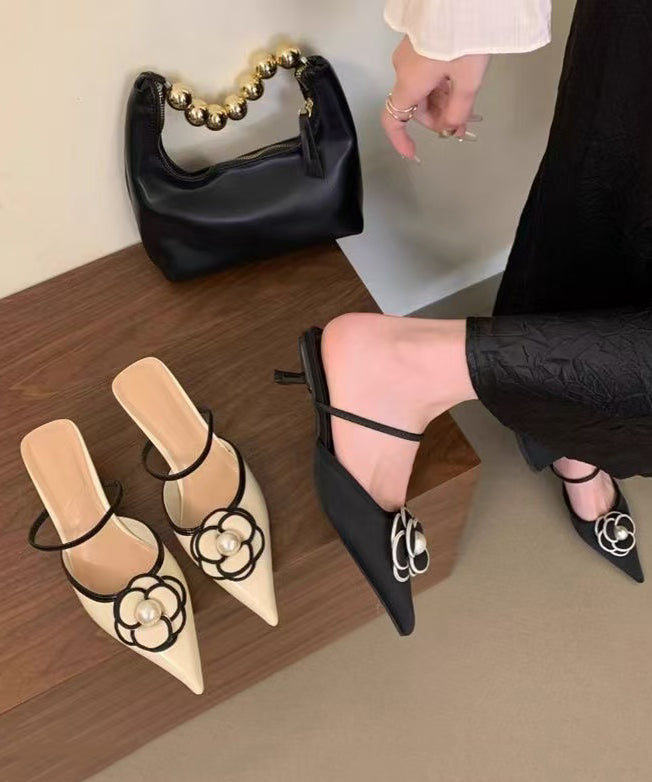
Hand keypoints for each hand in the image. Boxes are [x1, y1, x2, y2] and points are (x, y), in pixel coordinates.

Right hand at [382, 36, 489, 158]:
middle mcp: (404, 70)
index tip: (413, 152)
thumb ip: (458, 110)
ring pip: (422, 90)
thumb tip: (451, 127)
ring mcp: (410, 55)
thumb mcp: (467, 80)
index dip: (400, 141)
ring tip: (467, 107)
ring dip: (442, 102)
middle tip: (461, 125)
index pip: (393, 120)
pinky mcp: (420, 43)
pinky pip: (426, 73)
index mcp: (410, 82)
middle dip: (437, 119)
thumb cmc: (463, 37)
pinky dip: (441, 85)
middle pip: (414, 106)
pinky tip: (461, 86)